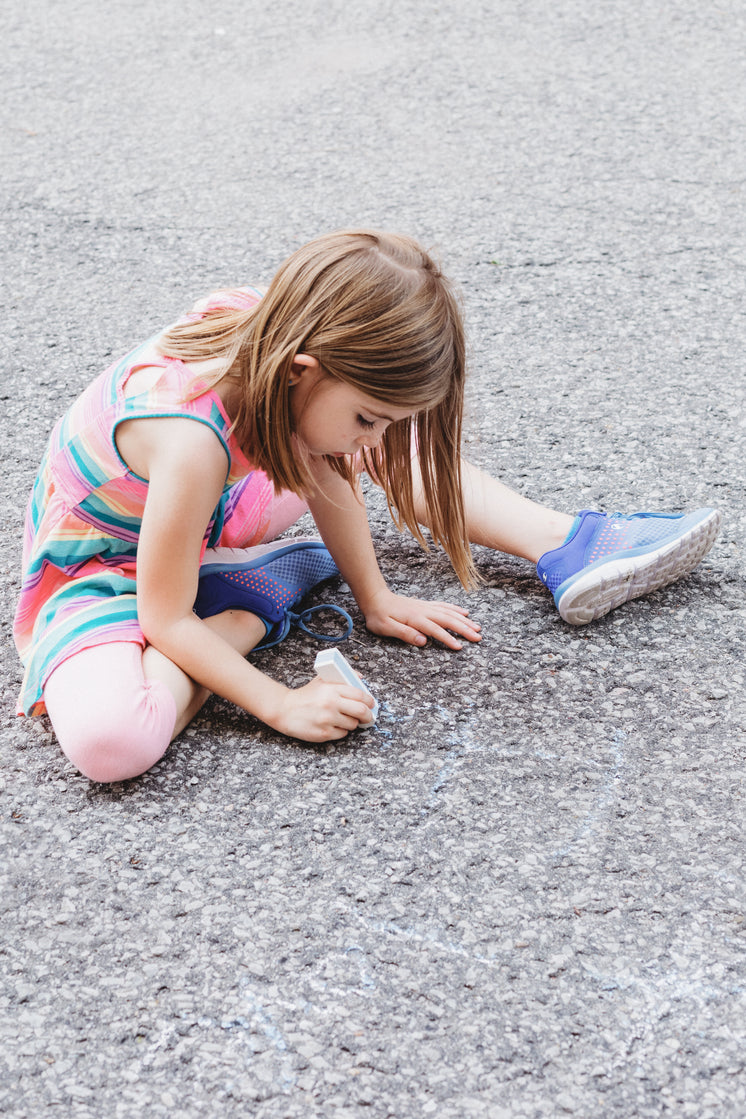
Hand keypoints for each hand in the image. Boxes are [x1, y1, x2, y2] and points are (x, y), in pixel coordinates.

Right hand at [269, 677, 374, 741]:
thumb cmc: (305, 696)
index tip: (371, 704)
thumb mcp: (322, 680)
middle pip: (361, 711)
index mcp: (332, 689)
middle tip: (367, 716)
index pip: (360, 695)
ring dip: (352, 723)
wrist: (284, 709)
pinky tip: (332, 725)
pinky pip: (342, 734)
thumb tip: (360, 678)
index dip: (369, 701)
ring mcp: (328, 719)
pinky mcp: (324, 733)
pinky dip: (341, 731)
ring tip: (343, 719)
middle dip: (368, 715)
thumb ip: (341, 678)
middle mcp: (331, 703)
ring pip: (353, 724)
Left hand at [361, 588, 481, 649]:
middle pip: (448, 620)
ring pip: (449, 612)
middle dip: (464, 629)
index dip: (448, 638)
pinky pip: (444, 606)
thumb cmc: (378, 615)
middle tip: (478, 637)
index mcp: (415, 618)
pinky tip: (464, 612)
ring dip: (464, 620)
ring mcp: (425, 607)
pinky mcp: (425, 605)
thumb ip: (404, 633)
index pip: (435, 630)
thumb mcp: (386, 627)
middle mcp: (423, 611)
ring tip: (477, 628)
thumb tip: (423, 641)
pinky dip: (455, 609)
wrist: (375, 598)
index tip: (460, 647)